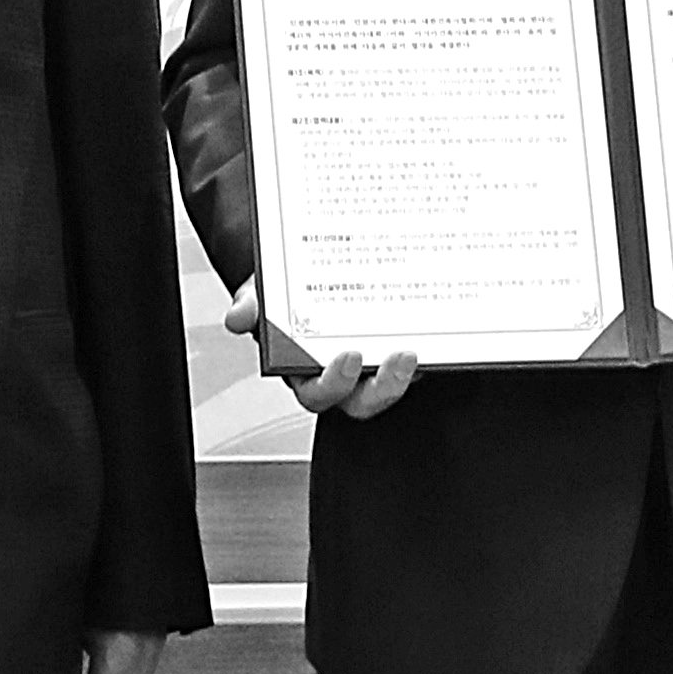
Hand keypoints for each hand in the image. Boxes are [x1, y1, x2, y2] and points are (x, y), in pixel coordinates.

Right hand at [226, 282, 421, 418]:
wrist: (306, 272)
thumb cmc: (284, 295)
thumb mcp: (264, 292)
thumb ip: (251, 304)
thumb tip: (237, 317)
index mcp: (305, 370)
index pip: (317, 392)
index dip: (335, 383)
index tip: (350, 358)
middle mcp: (341, 377)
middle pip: (361, 402)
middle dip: (381, 388)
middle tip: (397, 359)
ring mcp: (373, 367)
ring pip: (390, 388)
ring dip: (404, 376)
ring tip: (415, 352)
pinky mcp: (399, 354)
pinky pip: (417, 365)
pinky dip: (429, 354)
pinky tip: (435, 332)